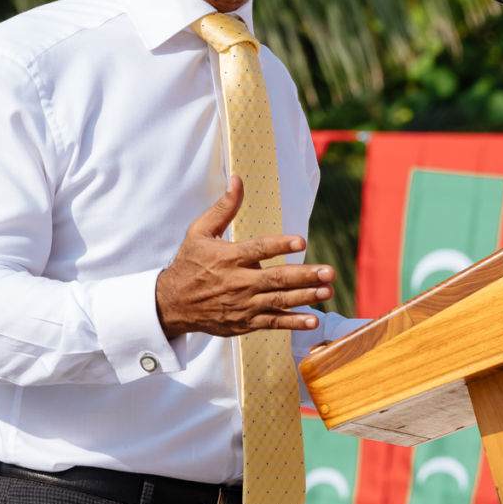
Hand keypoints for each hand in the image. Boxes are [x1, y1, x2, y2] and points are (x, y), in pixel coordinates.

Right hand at [153, 178, 335, 339]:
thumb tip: (237, 180)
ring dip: (306, 296)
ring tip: (327, 291)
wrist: (172, 303)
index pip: (258, 249)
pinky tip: (313, 320)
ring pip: (279, 300)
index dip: (280, 246)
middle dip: (305, 275)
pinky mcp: (245, 322)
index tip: (301, 242)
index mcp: (228, 257)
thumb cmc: (189, 263)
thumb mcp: (199, 231)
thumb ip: (223, 208)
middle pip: (276, 278)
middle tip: (329, 272)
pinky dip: (293, 322)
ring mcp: (243, 304)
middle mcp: (238, 282)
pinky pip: (273, 323)